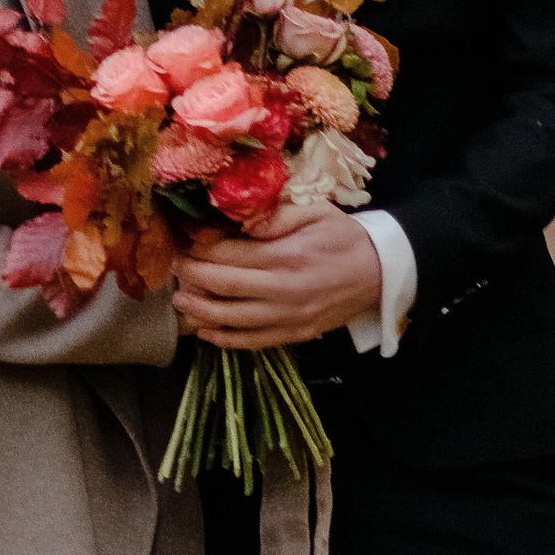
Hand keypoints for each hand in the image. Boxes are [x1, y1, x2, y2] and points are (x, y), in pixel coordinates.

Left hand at [172, 206, 382, 349]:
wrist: (382, 271)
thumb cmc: (344, 237)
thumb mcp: (315, 211)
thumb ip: (275, 216)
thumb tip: (240, 223)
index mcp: (285, 255)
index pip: (228, 255)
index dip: (200, 250)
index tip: (183, 244)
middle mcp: (282, 289)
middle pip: (223, 287)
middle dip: (191, 278)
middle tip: (172, 270)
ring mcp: (288, 316)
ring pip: (233, 319)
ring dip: (200, 311)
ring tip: (179, 302)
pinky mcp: (295, 334)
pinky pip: (254, 342)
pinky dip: (226, 340)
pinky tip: (206, 332)